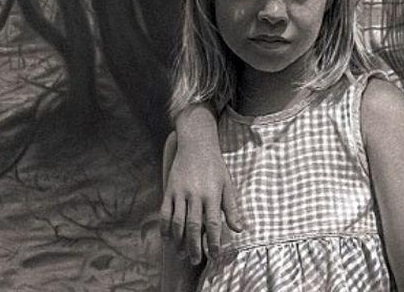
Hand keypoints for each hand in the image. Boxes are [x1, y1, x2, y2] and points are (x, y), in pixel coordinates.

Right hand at [159, 111, 241, 263]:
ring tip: (183, 253)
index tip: (215, 255)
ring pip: (177, 222)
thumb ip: (231, 207)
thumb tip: (239, 229)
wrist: (196, 144)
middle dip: (195, 246)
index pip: (213, 223)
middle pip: (194, 226)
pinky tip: (168, 238)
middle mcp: (195, 194)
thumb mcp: (227, 183)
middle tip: (196, 261)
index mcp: (212, 193)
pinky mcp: (169, 189)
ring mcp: (180, 192)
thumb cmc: (215, 165)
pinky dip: (164, 227)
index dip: (214, 241)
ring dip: (179, 240)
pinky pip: (165, 212)